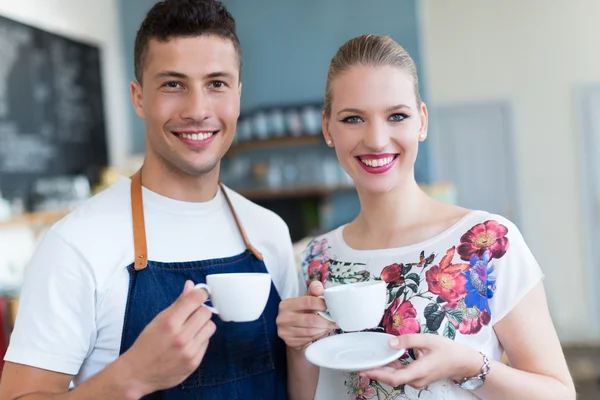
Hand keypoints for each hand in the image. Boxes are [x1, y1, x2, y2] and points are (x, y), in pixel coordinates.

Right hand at [120, 280, 216, 394]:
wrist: (137, 374)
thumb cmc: (146, 344)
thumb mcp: (158, 320)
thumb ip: (178, 303)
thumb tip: (191, 285)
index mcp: (170, 322)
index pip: (195, 300)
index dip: (200, 293)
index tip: (200, 293)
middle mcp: (181, 337)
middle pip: (206, 313)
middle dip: (201, 310)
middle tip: (192, 315)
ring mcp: (189, 351)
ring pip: (210, 327)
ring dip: (203, 325)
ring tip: (191, 329)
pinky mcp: (194, 362)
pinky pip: (206, 343)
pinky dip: (200, 339)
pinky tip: (189, 342)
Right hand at [276, 280, 337, 350]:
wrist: (291, 330)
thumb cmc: (301, 312)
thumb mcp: (305, 299)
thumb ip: (313, 290)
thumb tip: (320, 289)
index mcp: (286, 304)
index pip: (308, 302)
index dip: (322, 304)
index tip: (330, 307)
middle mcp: (283, 318)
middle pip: (310, 319)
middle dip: (326, 321)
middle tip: (335, 321)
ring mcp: (284, 331)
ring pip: (310, 331)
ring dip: (324, 329)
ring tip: (330, 326)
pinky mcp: (290, 342)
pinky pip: (309, 339)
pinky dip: (319, 336)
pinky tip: (322, 332)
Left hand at [359, 334, 482, 389]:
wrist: (463, 362)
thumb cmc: (448, 350)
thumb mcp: (428, 340)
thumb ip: (408, 340)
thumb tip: (391, 344)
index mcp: (419, 371)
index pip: (394, 377)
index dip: (378, 374)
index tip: (365, 370)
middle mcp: (417, 379)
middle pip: (392, 379)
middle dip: (376, 372)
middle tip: (360, 366)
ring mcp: (418, 380)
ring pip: (396, 377)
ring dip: (383, 371)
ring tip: (369, 363)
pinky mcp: (418, 377)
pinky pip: (402, 375)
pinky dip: (392, 369)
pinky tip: (385, 361)